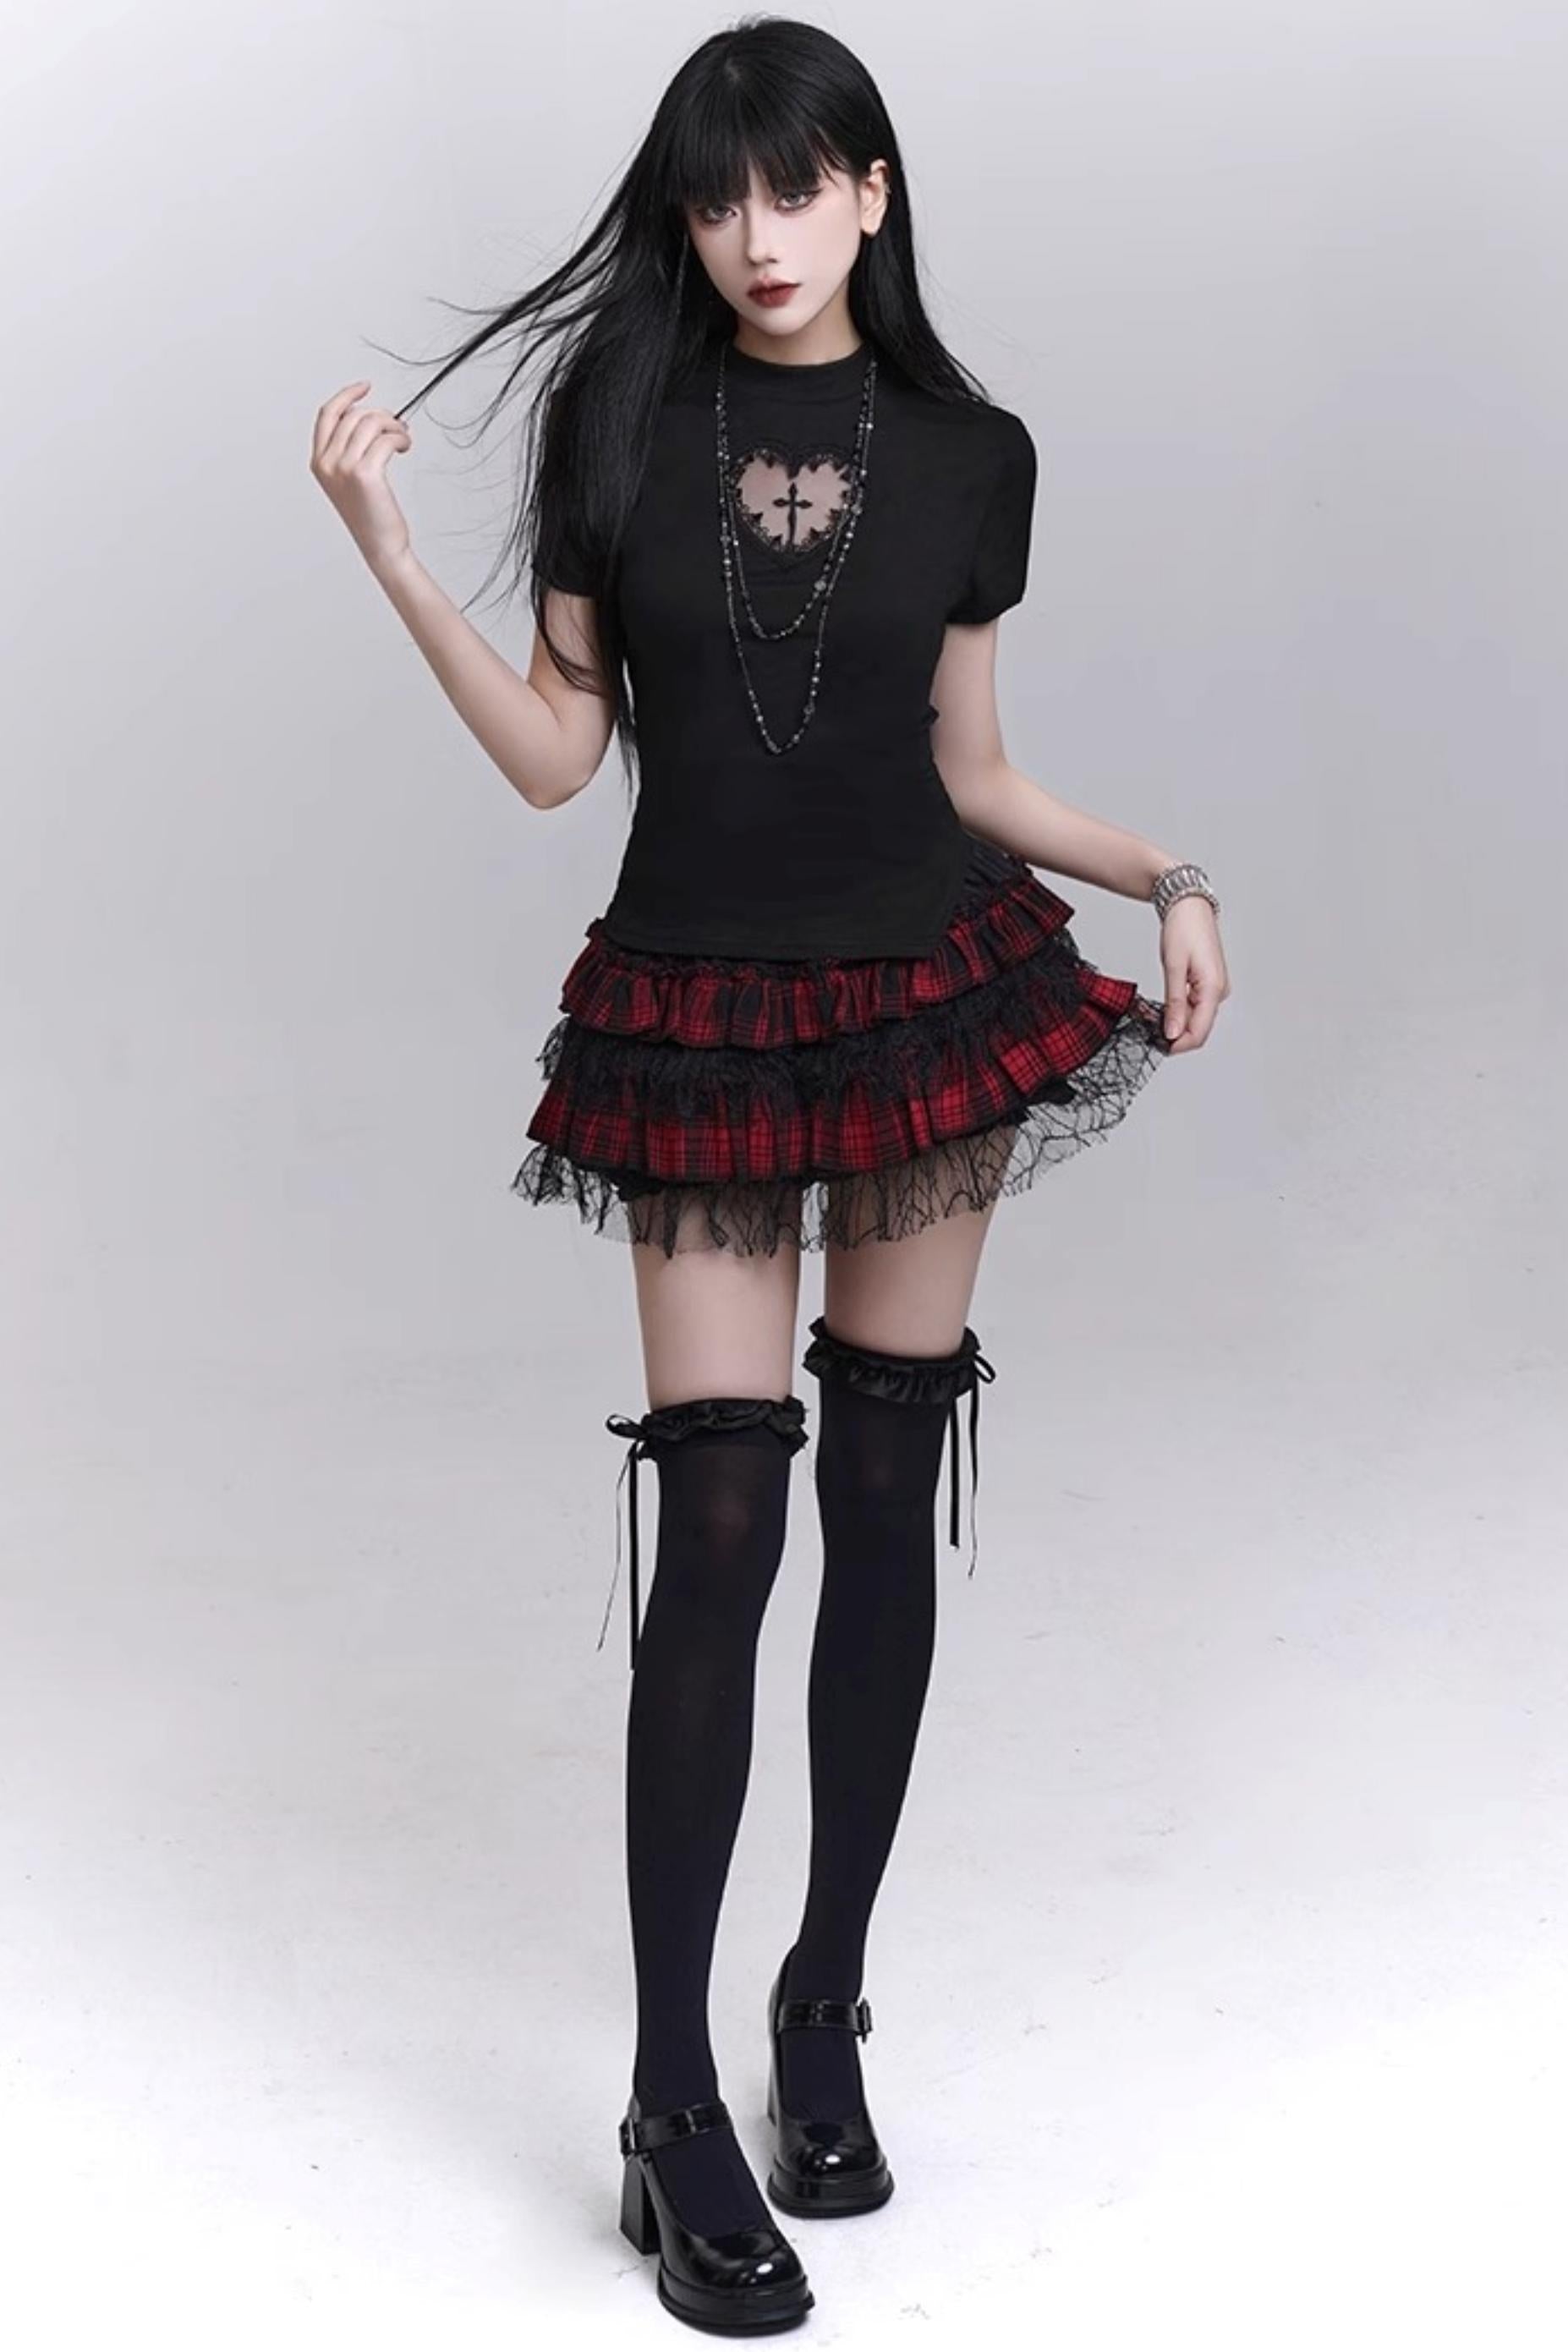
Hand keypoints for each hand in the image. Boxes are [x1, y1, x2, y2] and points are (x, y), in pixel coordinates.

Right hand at [310, 379, 413, 574]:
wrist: (380, 544)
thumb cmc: (370, 514)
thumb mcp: (348, 479)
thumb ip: (349, 449)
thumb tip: (372, 417)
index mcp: (319, 461)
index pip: (328, 414)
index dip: (347, 395)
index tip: (365, 387)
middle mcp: (327, 463)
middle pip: (354, 415)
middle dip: (381, 415)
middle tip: (398, 427)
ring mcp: (344, 467)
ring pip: (371, 423)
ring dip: (393, 425)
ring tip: (403, 439)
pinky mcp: (365, 473)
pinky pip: (386, 439)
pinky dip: (400, 438)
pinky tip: (404, 446)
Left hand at [1158, 896, 1228, 1050]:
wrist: (1189, 906)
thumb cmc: (1183, 929)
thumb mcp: (1174, 967)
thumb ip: (1175, 1003)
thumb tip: (1173, 1032)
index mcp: (1214, 988)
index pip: (1200, 1032)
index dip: (1179, 1044)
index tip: (1159, 1045)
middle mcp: (1219, 991)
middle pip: (1199, 1027)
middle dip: (1175, 1034)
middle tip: (1149, 1029)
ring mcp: (1215, 987)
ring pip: (1196, 1018)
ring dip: (1176, 1022)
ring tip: (1152, 1016)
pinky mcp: (1208, 983)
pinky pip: (1195, 1005)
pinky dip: (1179, 1010)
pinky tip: (1163, 1006)